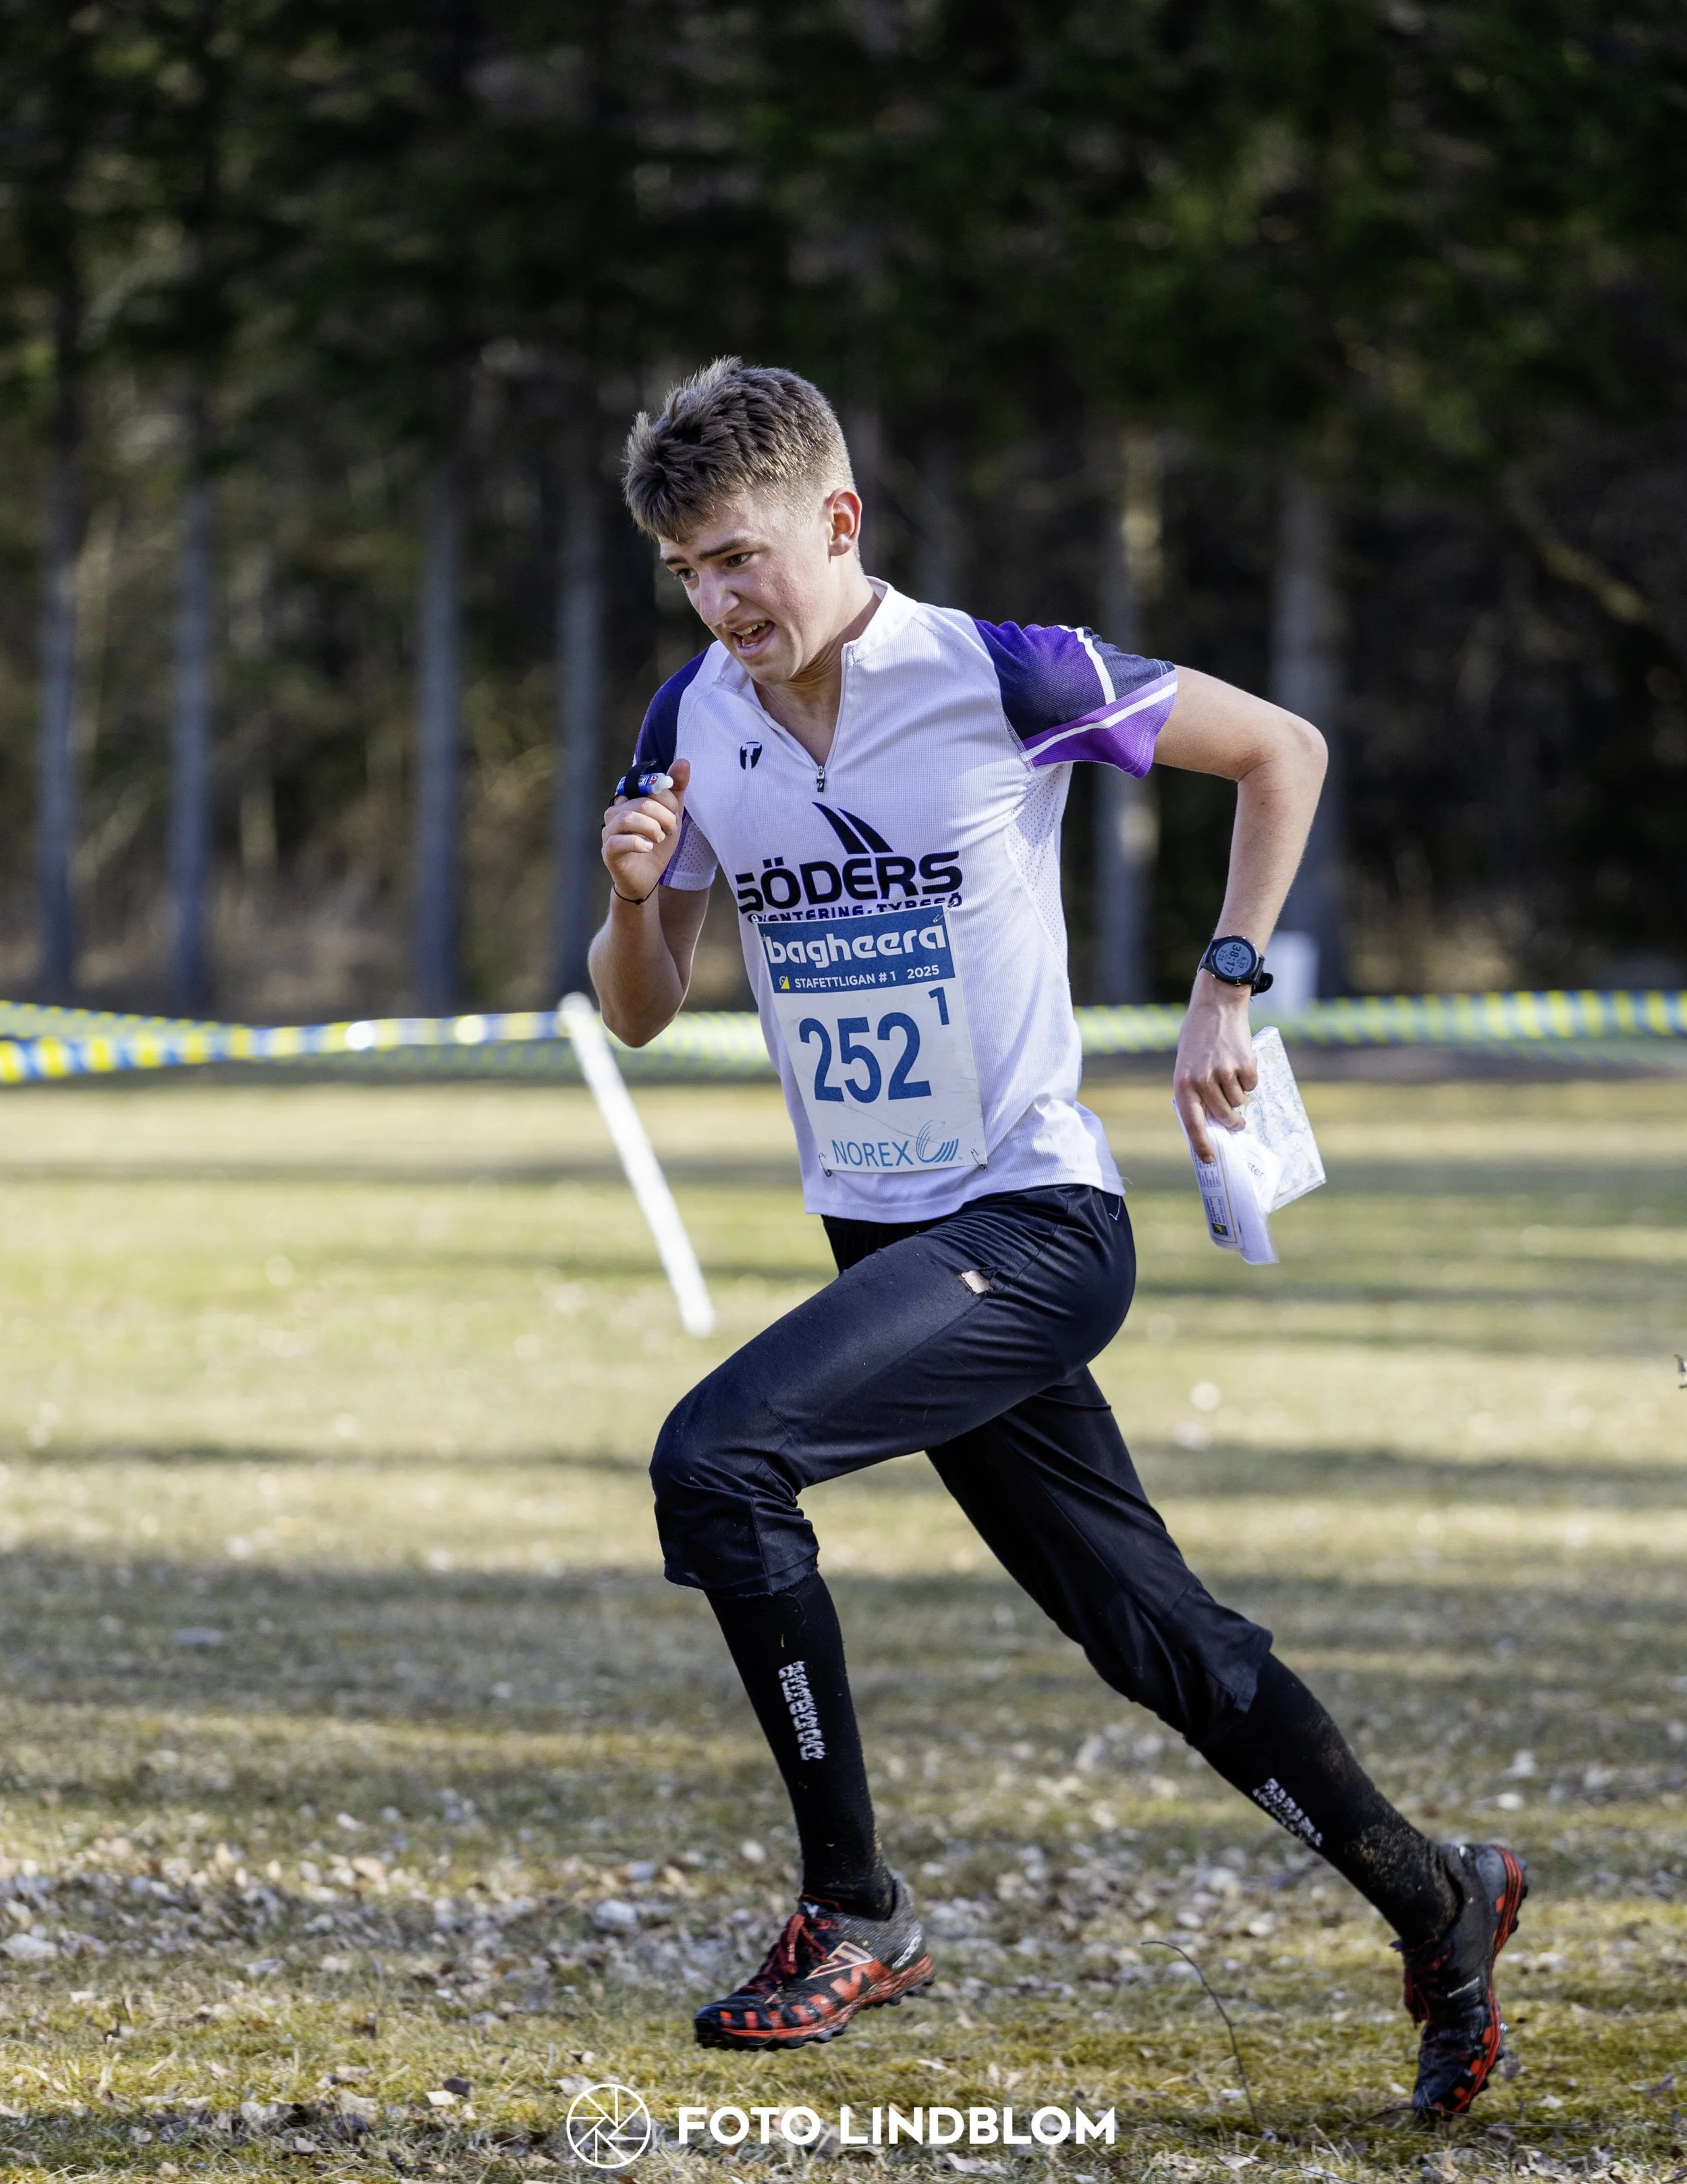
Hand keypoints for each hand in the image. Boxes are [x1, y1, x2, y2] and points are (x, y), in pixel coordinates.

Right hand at [601, 757, 690, 904]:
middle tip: (670, 831)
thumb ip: (675, 790)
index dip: (667, 799)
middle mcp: (615, 811)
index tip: (674, 815)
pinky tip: (648, 848)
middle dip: (664, 817)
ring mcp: (608, 830)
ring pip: (629, 818)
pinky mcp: (608, 850)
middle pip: (641, 803)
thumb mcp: (671, 815)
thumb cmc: (656, 843)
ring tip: (659, 839)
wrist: (646, 877)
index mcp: (629, 798)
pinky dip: (639, 843)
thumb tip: (683, 761)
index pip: (648, 786)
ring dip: (653, 829)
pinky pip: (619, 841)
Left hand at [1173, 973, 1257, 1162]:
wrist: (1216, 1005)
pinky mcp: (1244, 1065)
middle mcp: (1202, 1081)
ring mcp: (1224, 1073)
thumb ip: (1195, 1092)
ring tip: (1230, 1072)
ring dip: (1239, 1093)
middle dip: (1233, 1121)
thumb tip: (1212, 1121)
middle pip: (1224, 1116)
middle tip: (1237, 1122)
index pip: (1193, 1123)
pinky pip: (1252, 1085)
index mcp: (1183, 1084)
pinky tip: (1240, 1061)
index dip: (1202, 1144)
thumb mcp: (1186, 1065)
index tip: (1209, 1160)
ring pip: (1240, 1102)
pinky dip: (1250, 1078)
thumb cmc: (1198, 1038)